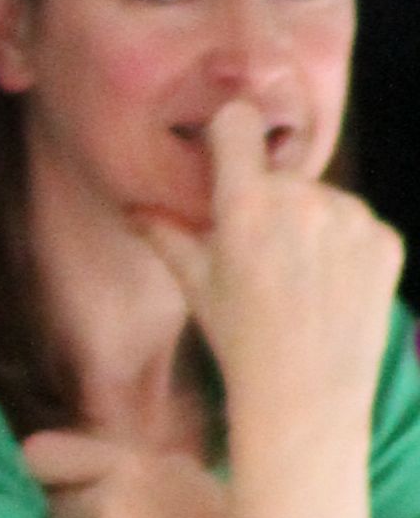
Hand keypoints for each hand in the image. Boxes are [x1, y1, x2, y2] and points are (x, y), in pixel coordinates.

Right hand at [139, 96, 401, 438]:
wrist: (308, 396)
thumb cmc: (241, 342)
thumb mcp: (195, 286)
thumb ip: (165, 234)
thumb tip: (132, 208)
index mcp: (245, 205)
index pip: (238, 121)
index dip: (230, 135)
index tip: (229, 155)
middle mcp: (301, 201)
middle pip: (279, 173)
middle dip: (268, 201)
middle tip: (262, 255)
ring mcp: (351, 219)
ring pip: (320, 198)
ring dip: (309, 224)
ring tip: (299, 279)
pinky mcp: (385, 239)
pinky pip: (357, 223)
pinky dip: (345, 246)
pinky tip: (330, 287)